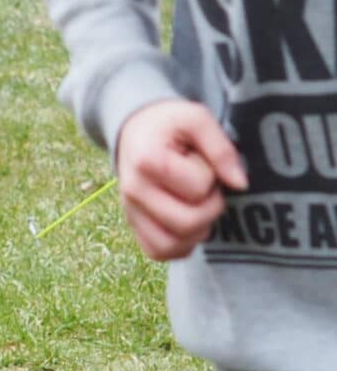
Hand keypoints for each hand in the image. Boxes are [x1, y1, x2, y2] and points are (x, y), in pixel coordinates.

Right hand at [116, 100, 247, 260]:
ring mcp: (130, 212)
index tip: (202, 161)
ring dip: (197, 231)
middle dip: (210, 208)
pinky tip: (188, 224)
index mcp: (147, 161)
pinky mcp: (133, 226)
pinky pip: (159, 252)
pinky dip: (180, 245)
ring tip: (198, 206)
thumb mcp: (197, 119)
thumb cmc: (170, 123)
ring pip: (172, 246)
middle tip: (208, 189)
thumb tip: (240, 185)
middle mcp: (133, 191)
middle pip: (187, 223)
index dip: (211, 176)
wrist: (137, 129)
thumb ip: (222, 148)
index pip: (198, 188)